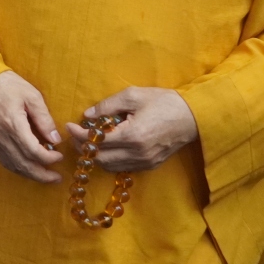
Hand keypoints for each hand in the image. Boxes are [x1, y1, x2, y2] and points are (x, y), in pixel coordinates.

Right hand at [0, 71, 63, 182]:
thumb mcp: (32, 96)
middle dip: (42, 175)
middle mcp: (2, 136)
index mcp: (13, 123)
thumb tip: (55, 140)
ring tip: (46, 177)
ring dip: (31, 175)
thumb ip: (44, 119)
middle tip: (57, 178)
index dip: (48, 158)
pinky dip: (18, 169)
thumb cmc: (10, 85)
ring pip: (14, 166)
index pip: (33, 150)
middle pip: (23, 164)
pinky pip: (5, 161)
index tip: (60, 156)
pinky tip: (28, 169)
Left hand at [68, 87, 196, 172]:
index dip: (79, 135)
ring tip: (88, 141)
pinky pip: (123, 167)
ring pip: (110, 166)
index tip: (69, 126)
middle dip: (84, 148)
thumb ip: (107, 105)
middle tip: (76, 135)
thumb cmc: (164, 102)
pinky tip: (106, 148)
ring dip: (95, 156)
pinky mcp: (150, 165)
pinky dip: (110, 160)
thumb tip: (87, 115)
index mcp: (132, 136)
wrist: (194, 117)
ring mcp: (145, 162)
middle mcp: (137, 153)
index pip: (97, 141)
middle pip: (100, 159)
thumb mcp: (133, 95)